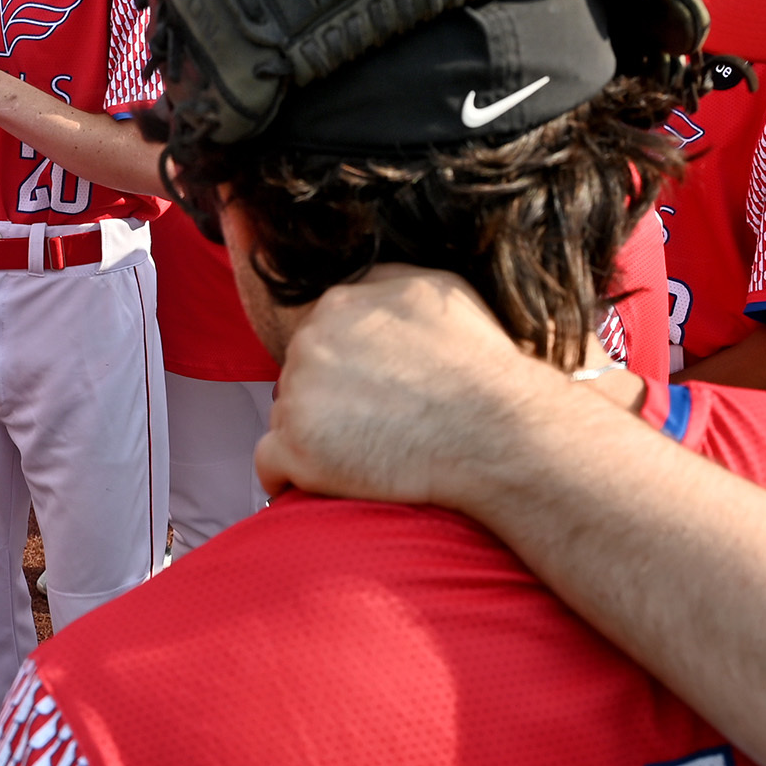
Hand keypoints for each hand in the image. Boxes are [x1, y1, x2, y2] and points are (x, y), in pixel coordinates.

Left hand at [254, 265, 562, 510]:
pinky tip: (324, 483)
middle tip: (375, 424)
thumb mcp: (439, 290)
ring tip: (368, 452)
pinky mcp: (294, 450)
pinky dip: (291, 477)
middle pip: (298, 376)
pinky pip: (269, 466)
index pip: (317, 336)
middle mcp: (309, 343)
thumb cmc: (478, 367)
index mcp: (339, 303)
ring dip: (315, 437)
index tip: (373, 391)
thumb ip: (384, 282)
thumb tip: (355, 287)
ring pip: (286, 418)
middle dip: (327, 401)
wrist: (496, 434)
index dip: (344, 368)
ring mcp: (297, 396)